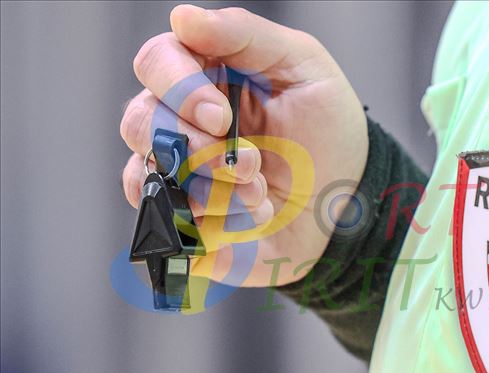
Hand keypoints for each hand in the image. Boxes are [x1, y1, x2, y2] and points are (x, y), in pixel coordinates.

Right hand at [120, 5, 367, 286]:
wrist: (341, 200)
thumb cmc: (326, 129)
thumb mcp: (303, 67)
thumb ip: (245, 35)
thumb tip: (183, 17)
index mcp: (204, 73)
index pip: (156, 63)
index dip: (180, 90)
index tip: (222, 119)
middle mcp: (179, 119)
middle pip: (140, 122)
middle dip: (198, 151)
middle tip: (252, 167)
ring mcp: (175, 170)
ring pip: (149, 177)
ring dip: (210, 193)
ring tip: (260, 197)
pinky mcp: (181, 215)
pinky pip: (162, 223)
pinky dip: (209, 227)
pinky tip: (248, 219)